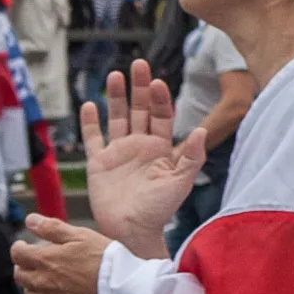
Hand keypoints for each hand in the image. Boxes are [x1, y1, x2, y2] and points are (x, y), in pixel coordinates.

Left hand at [12, 215, 111, 293]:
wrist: (124, 287)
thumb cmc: (106, 260)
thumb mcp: (81, 235)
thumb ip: (52, 228)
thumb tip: (31, 221)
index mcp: (45, 259)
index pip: (18, 253)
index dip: (20, 247)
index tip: (24, 246)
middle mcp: (43, 281)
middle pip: (21, 275)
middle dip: (25, 266)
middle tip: (35, 262)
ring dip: (33, 287)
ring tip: (45, 280)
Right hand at [86, 60, 206, 256]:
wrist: (133, 230)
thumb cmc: (161, 208)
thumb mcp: (181, 181)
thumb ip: (191, 155)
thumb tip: (203, 130)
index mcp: (161, 148)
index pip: (161, 116)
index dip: (160, 99)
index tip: (158, 82)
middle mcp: (140, 146)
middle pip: (139, 110)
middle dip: (139, 88)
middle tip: (139, 64)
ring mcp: (119, 152)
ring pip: (117, 118)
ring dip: (117, 97)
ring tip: (116, 75)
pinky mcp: (99, 162)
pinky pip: (93, 138)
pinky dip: (90, 122)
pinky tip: (90, 105)